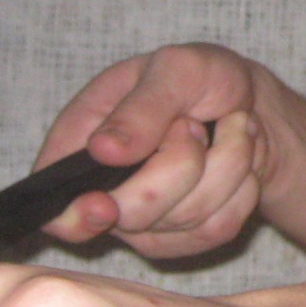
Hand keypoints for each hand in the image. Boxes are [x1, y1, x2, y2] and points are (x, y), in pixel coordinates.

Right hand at [38, 46, 280, 258]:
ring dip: (224, 165)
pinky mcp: (186, 237)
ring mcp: (144, 221)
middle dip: (180, 163)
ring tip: (230, 126)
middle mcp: (103, 191)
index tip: (104, 205)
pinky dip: (240, 189)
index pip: (54, 206)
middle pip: (131, 214)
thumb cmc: (201, 78)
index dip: (74, 216)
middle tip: (193, 122)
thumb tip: (103, 150)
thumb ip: (141, 107)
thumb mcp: (175, 69)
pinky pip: (217, 229)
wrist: (250, 102)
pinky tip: (239, 157)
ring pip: (184, 220)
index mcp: (79, 144)